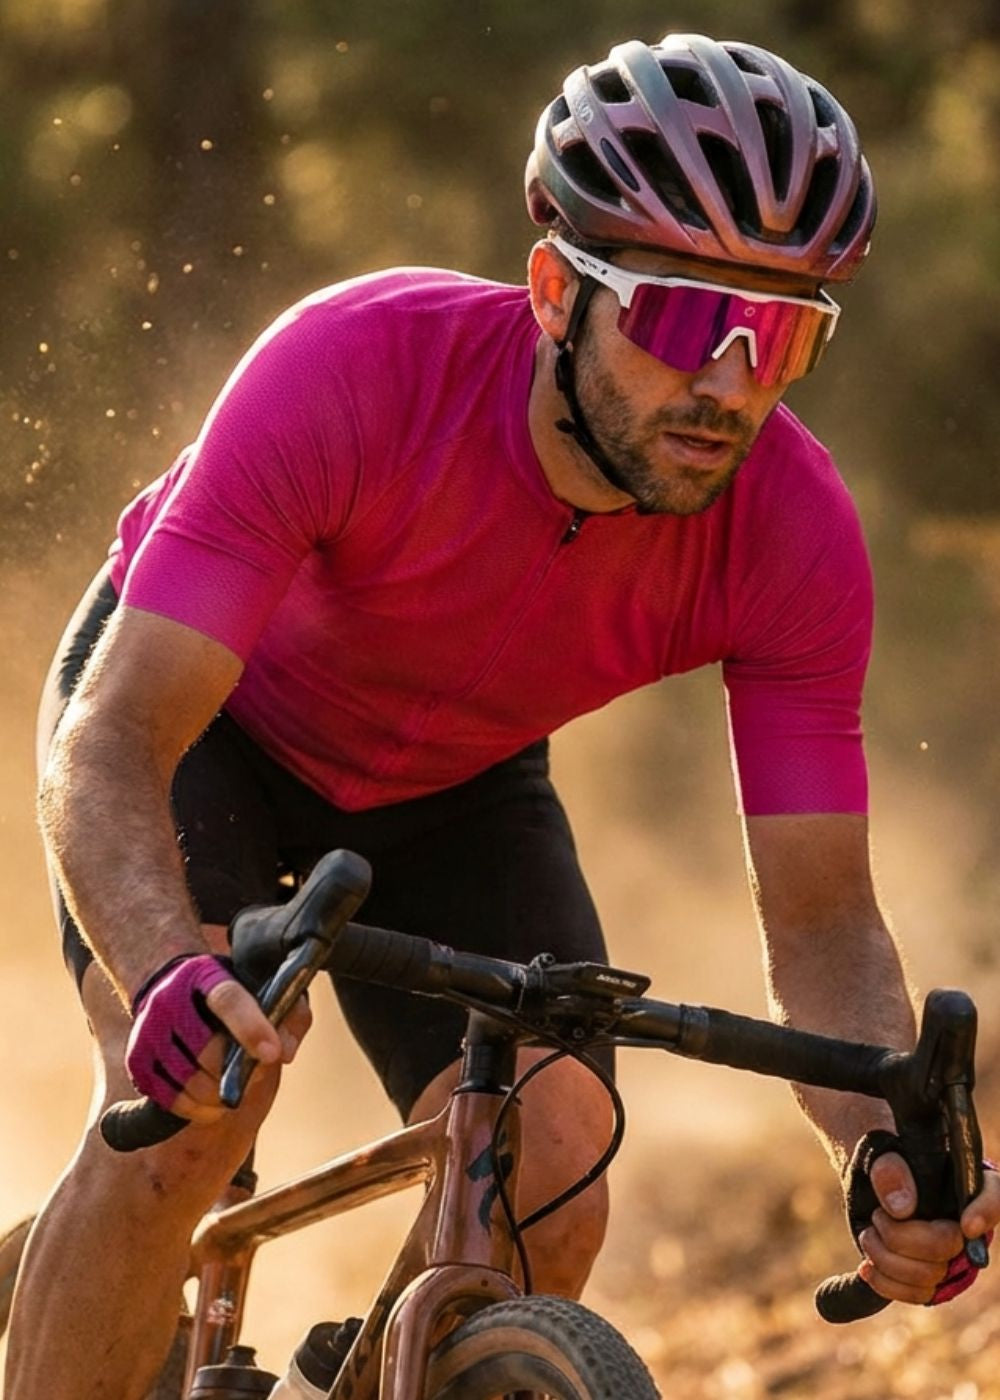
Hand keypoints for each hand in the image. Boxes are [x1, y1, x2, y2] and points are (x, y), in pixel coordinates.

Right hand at [125, 953, 311, 1124]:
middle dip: (236, 1072)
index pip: (227, 1000)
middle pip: (206, 1050)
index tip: (272, 1054)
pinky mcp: (137, 1061)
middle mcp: (169, 1000)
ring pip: (189, 1080)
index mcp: (206, 975)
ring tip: (234, 1090)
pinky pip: (170, 1098)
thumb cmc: (226, 993)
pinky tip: (213, 1103)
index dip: (251, 1028)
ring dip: (219, 1095)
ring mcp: (148, 1031)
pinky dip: (197, 1109)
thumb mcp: (261, 986)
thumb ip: (287, 1013)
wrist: (166, 984)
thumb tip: (285, 1051)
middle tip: (254, 1074)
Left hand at [858, 1153, 999, 1304]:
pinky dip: (887, 1284)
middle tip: (877, 1217)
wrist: (865, 1180)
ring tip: (868, 1235)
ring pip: (931, 1275)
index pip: (994, 1193)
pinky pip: (919, 1293)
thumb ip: (889, 1169)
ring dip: (888, 1260)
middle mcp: (965, 1220)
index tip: (967, 1225)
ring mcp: (950, 1252)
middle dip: (903, 1237)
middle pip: (951, 1244)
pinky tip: (867, 1267)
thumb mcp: (877, 1152)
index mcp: (963, 1180)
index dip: (986, 1212)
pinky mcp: (932, 1275)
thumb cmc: (878, 1160)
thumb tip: (902, 1208)